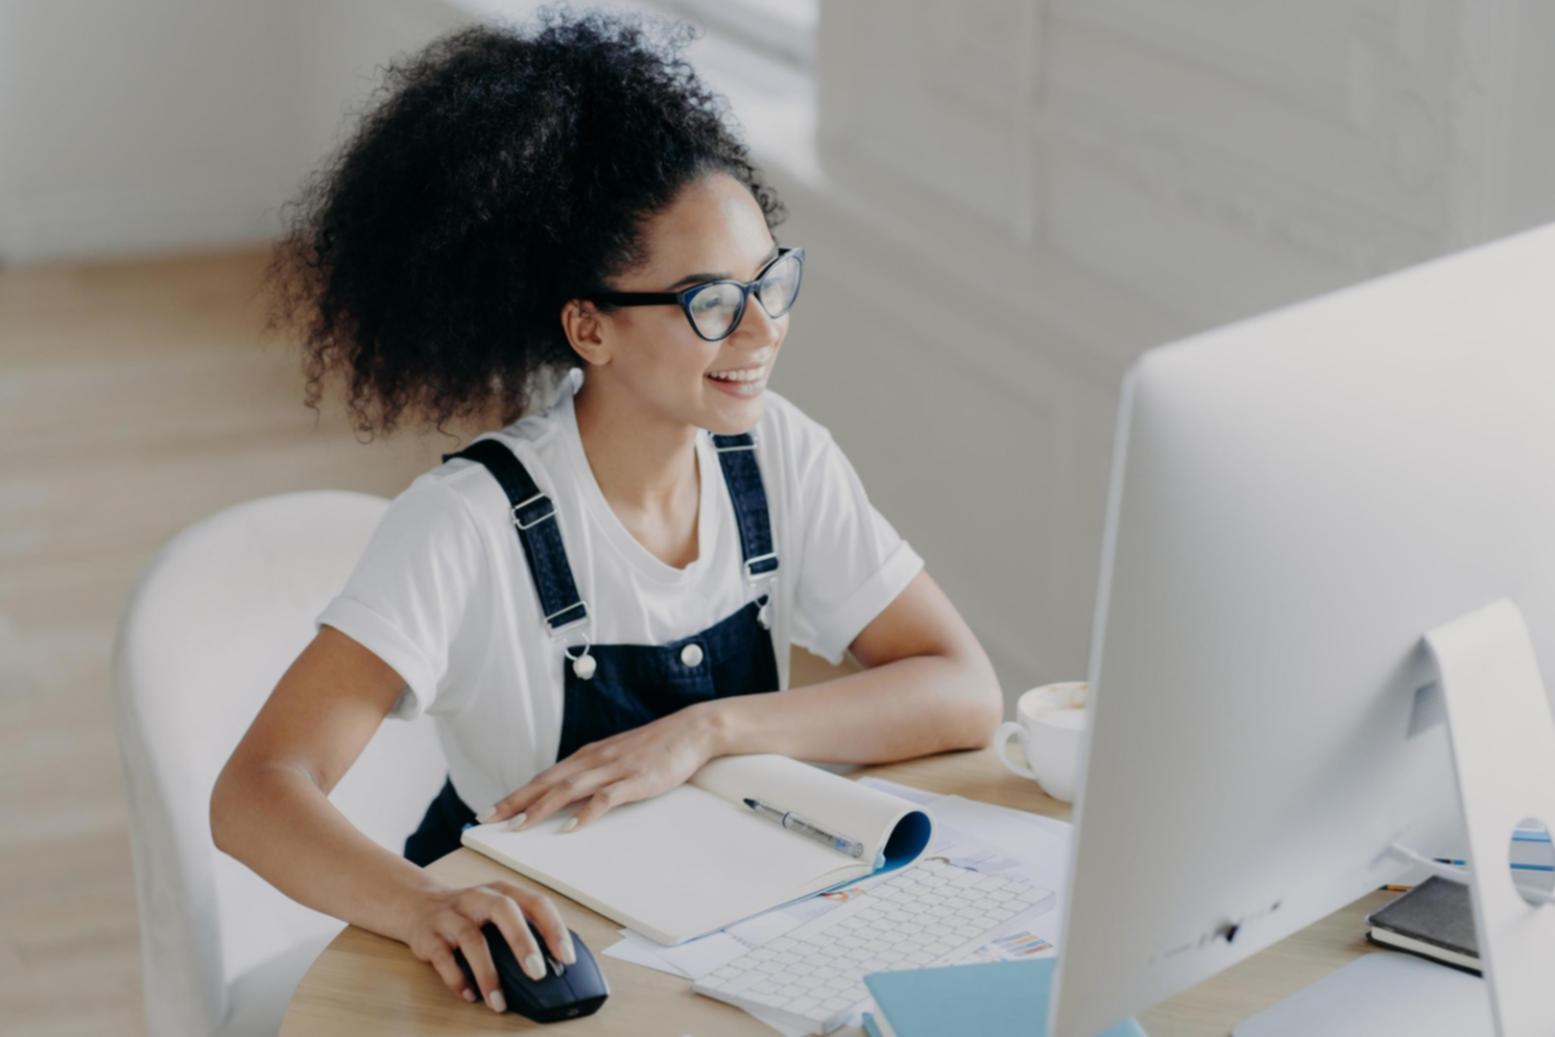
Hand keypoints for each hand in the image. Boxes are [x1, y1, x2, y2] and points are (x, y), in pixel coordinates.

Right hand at [399, 880, 574, 1012]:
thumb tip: (555, 964)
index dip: (554, 929)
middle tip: (537, 973)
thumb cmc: (470, 913)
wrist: (418, 904)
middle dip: (523, 942)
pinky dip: (457, 979)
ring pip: (472, 940)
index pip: (535, 902)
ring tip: (499, 1001)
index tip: (566, 958)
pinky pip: (443, 958)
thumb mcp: (498, 909)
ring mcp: (451, 915)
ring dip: (488, 974)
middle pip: (504, 911)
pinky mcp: (429, 935)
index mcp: (502, 891)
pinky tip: (470, 995)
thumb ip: (523, 928)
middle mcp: (477, 897)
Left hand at [482, 700, 723, 832]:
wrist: (691, 730)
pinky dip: (586, 814)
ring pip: (568, 790)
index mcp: (588, 756)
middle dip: (515, 801)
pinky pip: (605, 798)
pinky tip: (570, 828)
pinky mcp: (635, 780)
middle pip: (547, 782)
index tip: (490, 811)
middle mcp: (594, 760)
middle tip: (487, 819)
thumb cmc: (656, 746)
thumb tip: (569, 796)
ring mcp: (614, 769)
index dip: (516, 794)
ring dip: (541, 808)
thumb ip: (594, 774)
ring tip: (518, 826)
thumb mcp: (617, 757)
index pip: (543, 777)